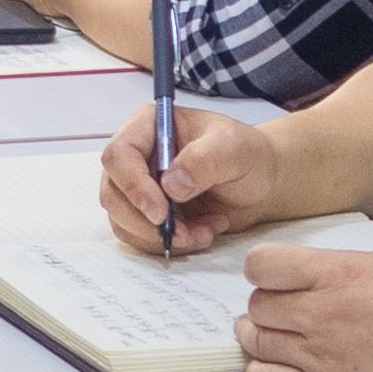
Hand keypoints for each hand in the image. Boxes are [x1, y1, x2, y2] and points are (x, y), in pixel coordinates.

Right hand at [101, 98, 290, 256]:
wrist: (260, 182)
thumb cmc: (247, 155)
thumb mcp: (235, 149)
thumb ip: (205, 160)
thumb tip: (170, 184)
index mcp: (149, 126)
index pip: (119, 156)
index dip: (133, 186)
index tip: (160, 212)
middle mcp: (137, 157)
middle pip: (113, 193)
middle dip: (146, 222)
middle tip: (185, 233)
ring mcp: (139, 188)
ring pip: (123, 221)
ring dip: (161, 237)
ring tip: (203, 232)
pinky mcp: (147, 215)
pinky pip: (141, 238)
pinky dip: (171, 245)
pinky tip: (202, 234)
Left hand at [234, 244, 372, 371]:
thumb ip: (338, 266)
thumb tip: (305, 273)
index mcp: (338, 275)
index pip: (261, 266)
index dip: (263, 268)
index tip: (275, 274)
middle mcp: (322, 316)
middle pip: (256, 306)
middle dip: (267, 303)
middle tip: (286, 307)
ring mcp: (322, 359)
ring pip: (256, 344)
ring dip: (262, 336)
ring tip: (281, 335)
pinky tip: (281, 365)